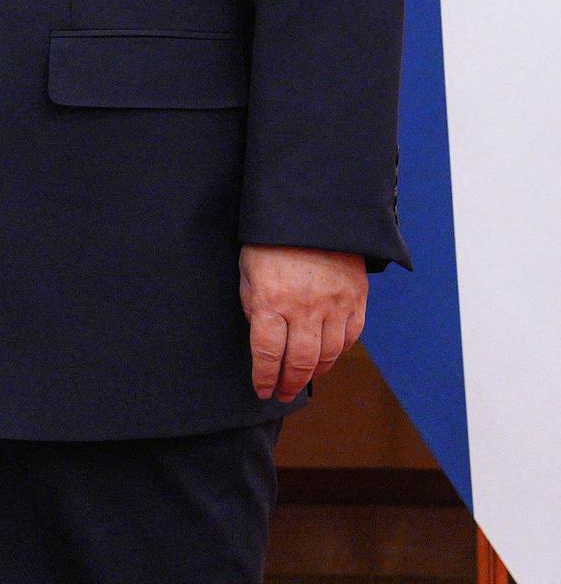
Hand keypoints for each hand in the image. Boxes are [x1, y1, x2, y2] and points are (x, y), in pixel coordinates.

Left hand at [239, 243, 366, 401]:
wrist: (312, 209)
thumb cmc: (270, 237)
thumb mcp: (247, 267)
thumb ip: (253, 303)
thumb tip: (261, 336)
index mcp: (270, 298)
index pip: (267, 353)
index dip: (264, 377)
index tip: (261, 390)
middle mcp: (304, 307)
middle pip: (299, 361)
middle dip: (288, 383)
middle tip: (282, 394)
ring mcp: (334, 305)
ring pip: (328, 355)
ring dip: (314, 372)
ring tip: (302, 379)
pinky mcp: (356, 299)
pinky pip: (350, 337)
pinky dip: (339, 353)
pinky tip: (327, 357)